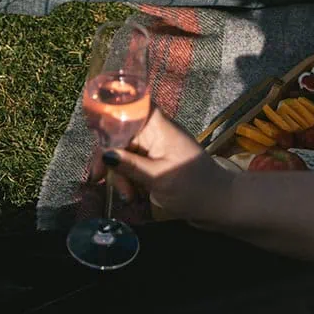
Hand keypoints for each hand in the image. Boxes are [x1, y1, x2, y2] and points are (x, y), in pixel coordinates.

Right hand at [107, 108, 231, 223]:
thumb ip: (131, 166)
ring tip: (128, 198)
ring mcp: (155, 149)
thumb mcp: (159, 178)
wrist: (220, 206)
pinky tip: (132, 197)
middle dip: (111, 158)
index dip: (109, 113)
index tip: (93, 132)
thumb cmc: (194, 188)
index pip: (130, 107)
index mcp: (159, 127)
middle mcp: (155, 134)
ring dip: (120, 175)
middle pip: (121, 135)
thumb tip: (105, 154)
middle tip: (101, 180)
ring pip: (124, 154)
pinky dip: (129, 181)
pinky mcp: (155, 165)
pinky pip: (133, 167)